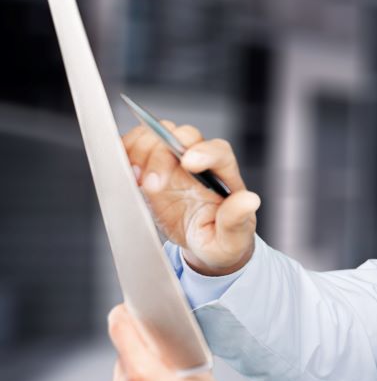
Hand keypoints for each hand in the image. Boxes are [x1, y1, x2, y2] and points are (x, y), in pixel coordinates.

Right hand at [122, 120, 258, 274]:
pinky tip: (124, 171)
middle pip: (182, 136)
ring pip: (156, 135)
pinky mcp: (150, 170)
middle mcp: (199, 161)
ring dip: (141, 151)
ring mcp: (173, 163)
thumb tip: (249, 200)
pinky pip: (135, 149)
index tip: (189, 162)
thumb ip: (238, 219)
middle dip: (163, 154)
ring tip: (136, 178)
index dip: (205, 151)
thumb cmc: (224, 238)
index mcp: (223, 175)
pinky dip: (124, 152)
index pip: (218, 151)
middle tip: (151, 183)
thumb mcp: (234, 238)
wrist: (206, 245)